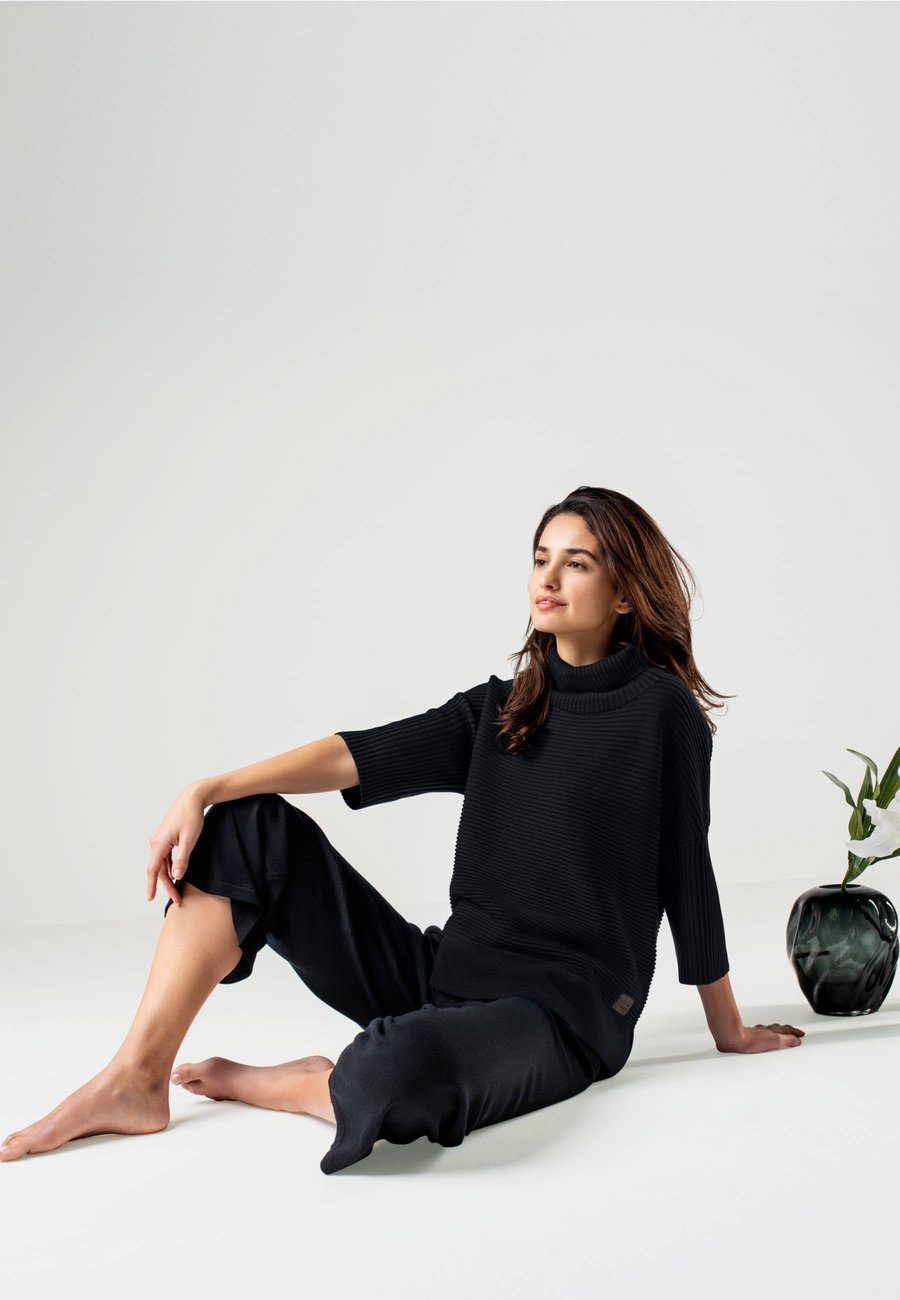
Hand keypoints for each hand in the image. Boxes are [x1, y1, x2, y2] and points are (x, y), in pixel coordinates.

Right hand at [145, 782, 208, 905]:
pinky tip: (176, 875)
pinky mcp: (165, 838)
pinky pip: (165, 857)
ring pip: (162, 864)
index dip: (151, 885)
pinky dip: (170, 867)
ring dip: (169, 877)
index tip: (150, 898)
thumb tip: (175, 877)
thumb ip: (182, 859)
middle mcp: (155, 842)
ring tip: (178, 891)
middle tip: (177, 899)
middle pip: (158, 869)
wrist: (192, 798)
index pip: (153, 869)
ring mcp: (159, 840)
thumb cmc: (192, 817)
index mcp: (159, 843)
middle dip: (167, 885)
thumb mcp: (189, 840)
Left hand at [717, 1023, 805, 1053]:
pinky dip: (766, 1032)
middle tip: (794, 1032)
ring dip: (777, 1030)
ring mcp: (757, 1032)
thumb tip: (796, 1040)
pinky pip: (761, 1032)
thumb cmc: (751, 1041)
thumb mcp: (775, 1042)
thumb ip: (787, 1040)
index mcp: (773, 1032)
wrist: (734, 1038)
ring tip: (781, 1031)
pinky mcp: (749, 1035)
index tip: (801, 1034)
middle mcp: (766, 1031)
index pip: (787, 1031)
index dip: (795, 1032)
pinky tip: (762, 1034)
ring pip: (770, 1029)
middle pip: (779, 1028)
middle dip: (788, 1030)